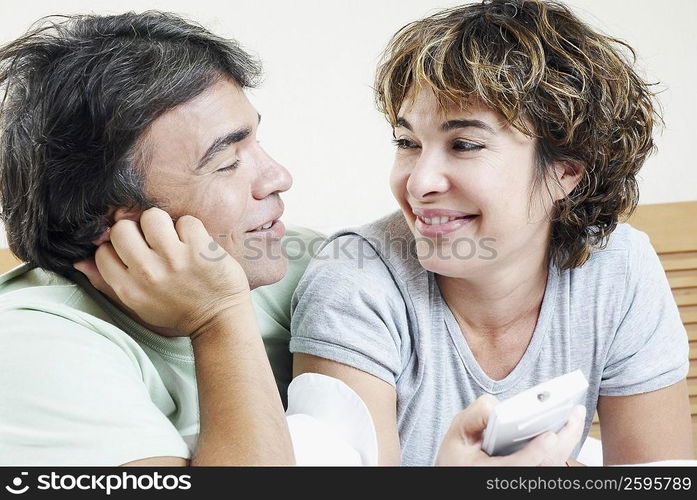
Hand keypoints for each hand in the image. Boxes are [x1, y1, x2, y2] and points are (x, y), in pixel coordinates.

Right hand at [73, 207, 249, 337]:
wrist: (219, 319)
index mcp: (128, 289)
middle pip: (122, 228)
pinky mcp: (199, 249)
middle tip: (154, 244)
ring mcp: (174, 259)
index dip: (118, 247)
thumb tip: (80, 260)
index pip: (103, 251)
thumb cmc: (177, 310)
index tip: (135, 253)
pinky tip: (195, 245)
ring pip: (152, 216)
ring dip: (163, 224)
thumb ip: (107, 282)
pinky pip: (186, 220)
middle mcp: (147, 273)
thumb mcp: (138, 304)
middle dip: (137, 232)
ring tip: (174, 240)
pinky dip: (191, 229)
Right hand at [435, 395, 586, 465]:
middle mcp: (510, 478)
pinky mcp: (530, 473)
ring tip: (575, 414)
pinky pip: (551, 462)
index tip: (549, 436)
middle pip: (545, 464)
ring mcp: (523, 478)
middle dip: (564, 439)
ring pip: (552, 464)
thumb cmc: (458, 454)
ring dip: (567, 440)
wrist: (459, 471)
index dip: (535, 453)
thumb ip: (474, 417)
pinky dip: (562, 445)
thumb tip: (497, 407)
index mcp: (488, 472)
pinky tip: (567, 426)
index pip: (517, 466)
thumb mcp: (457, 433)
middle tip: (574, 413)